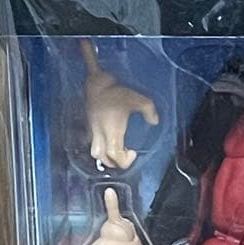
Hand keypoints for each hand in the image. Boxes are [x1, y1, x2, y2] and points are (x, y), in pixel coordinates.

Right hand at [82, 41, 158, 169]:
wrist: (96, 82)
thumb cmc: (116, 91)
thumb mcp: (139, 99)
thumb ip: (149, 111)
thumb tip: (155, 121)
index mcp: (111, 131)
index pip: (114, 156)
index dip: (125, 161)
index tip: (133, 152)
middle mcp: (99, 134)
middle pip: (103, 159)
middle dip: (114, 162)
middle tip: (125, 154)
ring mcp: (92, 130)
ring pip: (95, 153)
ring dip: (106, 156)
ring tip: (118, 149)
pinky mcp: (89, 126)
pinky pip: (92, 142)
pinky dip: (101, 146)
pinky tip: (110, 138)